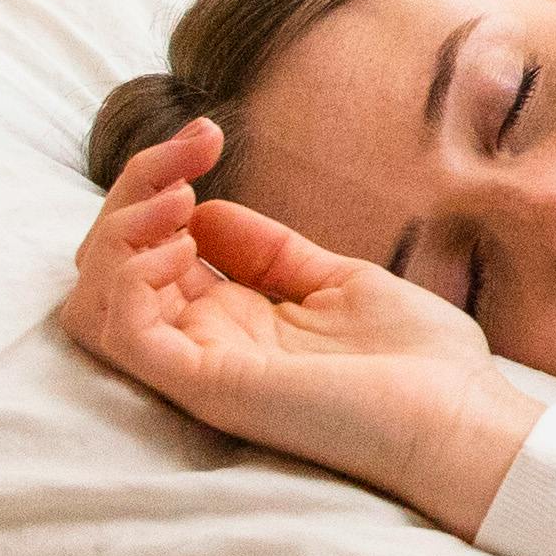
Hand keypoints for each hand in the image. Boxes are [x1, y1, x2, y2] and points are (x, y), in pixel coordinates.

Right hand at [58, 122, 536, 535]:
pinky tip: (178, 247)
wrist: (462, 419)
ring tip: (179, 205)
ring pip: (92, 302)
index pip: (152, 247)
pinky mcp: (204, 385)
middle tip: (190, 156)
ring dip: (117, 235)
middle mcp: (205, 342)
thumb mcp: (338, 281)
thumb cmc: (420, 363)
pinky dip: (125, 279)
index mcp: (234, 320)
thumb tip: (206, 211)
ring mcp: (199, 365)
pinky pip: (118, 334)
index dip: (161, 180)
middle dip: (132, 191)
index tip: (209, 136)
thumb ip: (269, 253)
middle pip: (111, 265)